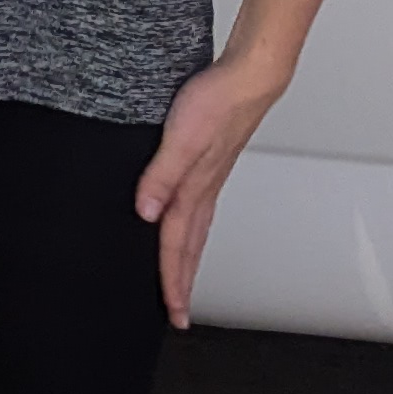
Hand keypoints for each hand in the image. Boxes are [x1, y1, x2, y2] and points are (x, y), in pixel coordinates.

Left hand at [134, 54, 286, 325]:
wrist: (247, 79)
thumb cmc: (215, 103)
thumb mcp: (178, 139)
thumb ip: (161, 176)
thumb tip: (145, 213)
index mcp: (194, 190)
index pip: (175, 245)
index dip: (170, 280)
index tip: (173, 312)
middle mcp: (203, 190)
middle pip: (188, 247)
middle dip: (182, 282)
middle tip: (179, 314)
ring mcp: (210, 179)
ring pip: (196, 231)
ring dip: (187, 260)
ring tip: (181, 281)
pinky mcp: (211, 165)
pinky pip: (200, 210)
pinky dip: (192, 231)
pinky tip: (187, 225)